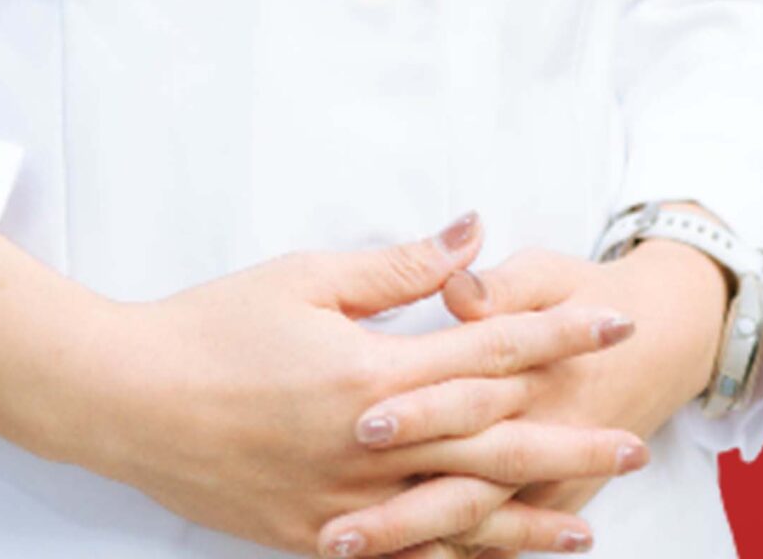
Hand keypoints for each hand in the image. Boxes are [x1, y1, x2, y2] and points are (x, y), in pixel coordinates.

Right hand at [85, 218, 648, 558]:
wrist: (129, 400)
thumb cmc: (213, 327)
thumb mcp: (306, 277)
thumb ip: (398, 266)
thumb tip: (473, 236)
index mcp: (370, 373)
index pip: (486, 351)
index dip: (555, 336)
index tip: (611, 324)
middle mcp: (370, 447)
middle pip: (491, 445)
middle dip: (567, 441)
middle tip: (632, 442)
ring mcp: (346, 505)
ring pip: (459, 519)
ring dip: (529, 521)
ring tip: (587, 524)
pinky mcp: (318, 541)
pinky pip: (405, 558)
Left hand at [349, 244, 723, 557]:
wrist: (662, 337)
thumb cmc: (584, 292)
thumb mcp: (545, 272)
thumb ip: (499, 286)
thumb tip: (459, 290)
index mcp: (528, 369)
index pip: (466, 392)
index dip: (418, 409)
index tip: (363, 425)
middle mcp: (535, 431)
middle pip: (464, 478)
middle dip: (402, 509)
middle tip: (337, 529)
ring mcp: (546, 478)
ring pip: (475, 524)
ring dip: (413, 543)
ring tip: (342, 550)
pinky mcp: (551, 501)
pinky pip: (498, 545)